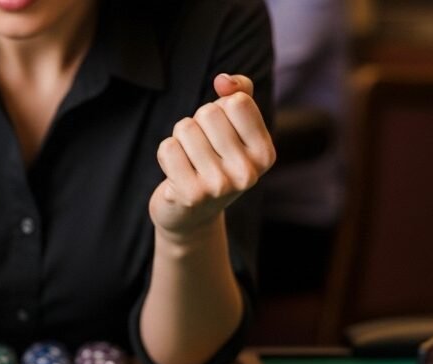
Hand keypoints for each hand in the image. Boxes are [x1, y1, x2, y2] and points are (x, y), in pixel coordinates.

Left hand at [150, 73, 274, 242]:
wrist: (192, 214)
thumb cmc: (214, 160)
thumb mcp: (235, 127)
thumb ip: (239, 92)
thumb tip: (223, 81)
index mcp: (265, 154)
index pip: (238, 102)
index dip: (221, 109)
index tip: (221, 133)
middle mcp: (248, 172)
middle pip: (208, 112)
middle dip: (198, 124)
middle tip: (202, 150)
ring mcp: (220, 186)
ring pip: (185, 128)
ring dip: (181, 139)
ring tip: (190, 161)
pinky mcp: (191, 194)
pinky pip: (168, 147)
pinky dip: (166, 154)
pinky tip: (177, 173)